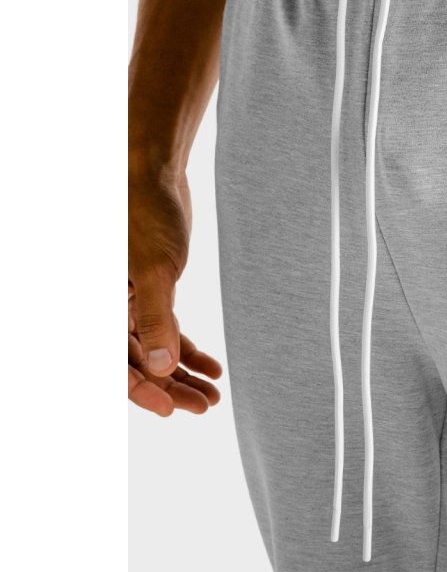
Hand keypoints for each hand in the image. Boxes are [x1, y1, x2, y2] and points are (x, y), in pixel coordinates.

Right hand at [128, 170, 221, 415]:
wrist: (153, 175)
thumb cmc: (144, 213)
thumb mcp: (155, 269)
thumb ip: (155, 319)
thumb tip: (162, 368)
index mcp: (95, 306)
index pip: (113, 364)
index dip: (142, 391)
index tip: (172, 409)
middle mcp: (105, 310)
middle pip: (135, 363)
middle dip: (169, 388)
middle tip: (204, 406)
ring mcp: (123, 303)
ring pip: (151, 352)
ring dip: (181, 374)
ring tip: (212, 394)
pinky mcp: (145, 293)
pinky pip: (162, 332)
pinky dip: (186, 350)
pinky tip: (211, 366)